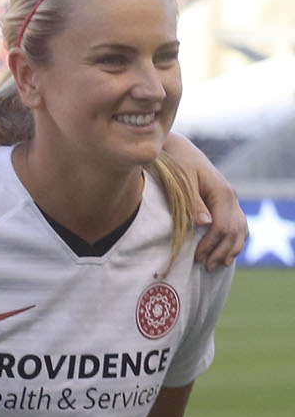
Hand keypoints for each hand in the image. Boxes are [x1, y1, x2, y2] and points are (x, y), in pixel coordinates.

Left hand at [172, 136, 246, 268]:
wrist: (178, 150)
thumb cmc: (176, 165)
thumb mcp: (181, 182)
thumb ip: (192, 203)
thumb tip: (205, 224)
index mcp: (222, 192)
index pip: (223, 225)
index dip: (212, 244)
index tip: (197, 258)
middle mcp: (230, 196)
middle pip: (234, 230)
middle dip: (222, 250)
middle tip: (206, 267)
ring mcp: (230, 199)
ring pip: (240, 228)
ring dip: (231, 248)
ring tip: (219, 264)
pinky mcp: (224, 201)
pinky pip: (237, 223)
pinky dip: (235, 238)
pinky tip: (228, 251)